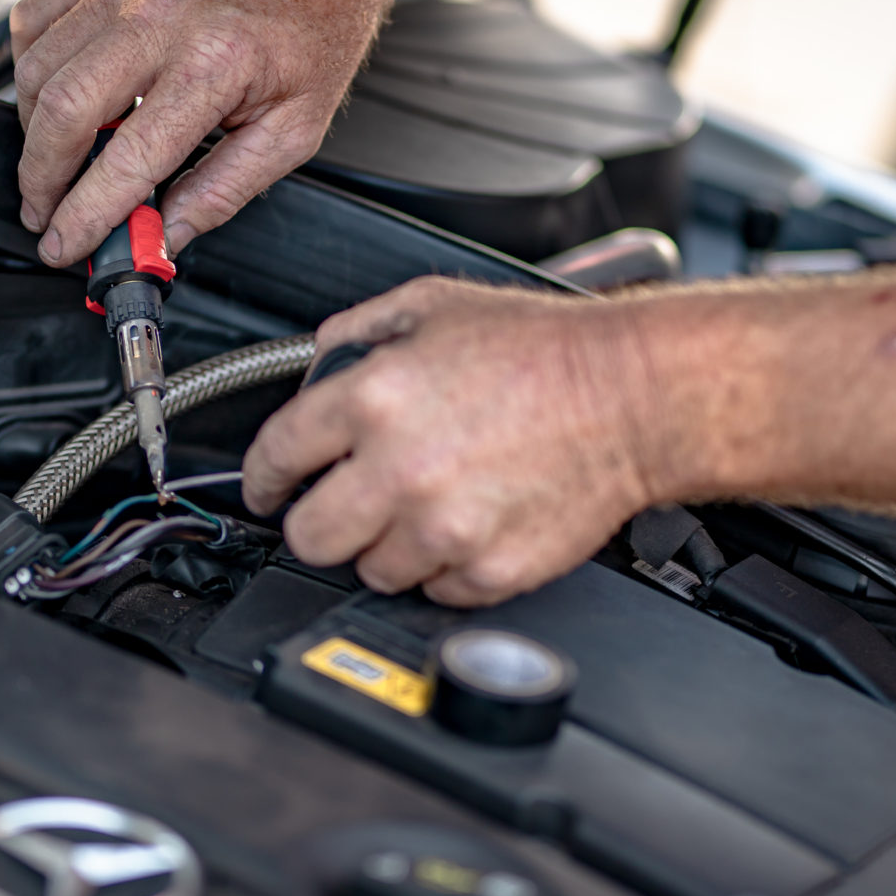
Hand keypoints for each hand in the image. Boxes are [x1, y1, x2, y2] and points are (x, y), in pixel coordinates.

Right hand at [9, 0, 394, 266]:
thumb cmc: (313, 29)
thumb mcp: (294, 129)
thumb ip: (224, 190)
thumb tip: (166, 237)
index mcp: (213, 63)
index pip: (127, 160)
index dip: (85, 215)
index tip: (64, 245)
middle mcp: (159, 15)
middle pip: (62, 111)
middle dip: (40, 178)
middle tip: (43, 213)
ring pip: (36, 67)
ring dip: (33, 130)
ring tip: (55, 163)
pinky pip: (33, 18)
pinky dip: (29, 67)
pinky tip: (54, 97)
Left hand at [242, 278, 664, 606]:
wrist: (633, 397)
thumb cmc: (547, 350)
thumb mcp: (436, 305)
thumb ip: (359, 333)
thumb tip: (316, 365)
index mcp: (375, 398)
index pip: (275, 456)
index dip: (262, 477)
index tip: (268, 488)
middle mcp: (400, 468)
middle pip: (309, 536)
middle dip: (318, 521)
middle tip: (341, 506)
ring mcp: (444, 528)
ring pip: (369, 571)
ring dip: (384, 546)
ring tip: (422, 507)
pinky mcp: (488, 569)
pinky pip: (434, 589)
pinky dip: (443, 566)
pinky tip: (467, 523)